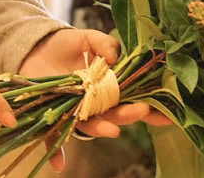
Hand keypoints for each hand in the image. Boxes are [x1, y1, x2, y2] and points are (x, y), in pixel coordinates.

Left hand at [19, 29, 171, 171]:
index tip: (168, 114)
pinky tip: (59, 166)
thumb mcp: (87, 38)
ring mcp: (75, 110)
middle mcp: (95, 103)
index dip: (152, 108)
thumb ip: (104, 43)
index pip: (134, 99)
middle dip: (129, 114)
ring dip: (101, 129)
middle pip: (115, 113)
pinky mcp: (52, 117)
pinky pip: (54, 137)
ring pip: (91, 124)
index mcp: (108, 86)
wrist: (35, 48)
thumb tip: (115, 57)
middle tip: (142, 110)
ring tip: (112, 130)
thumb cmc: (66, 45)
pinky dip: (57, 154)